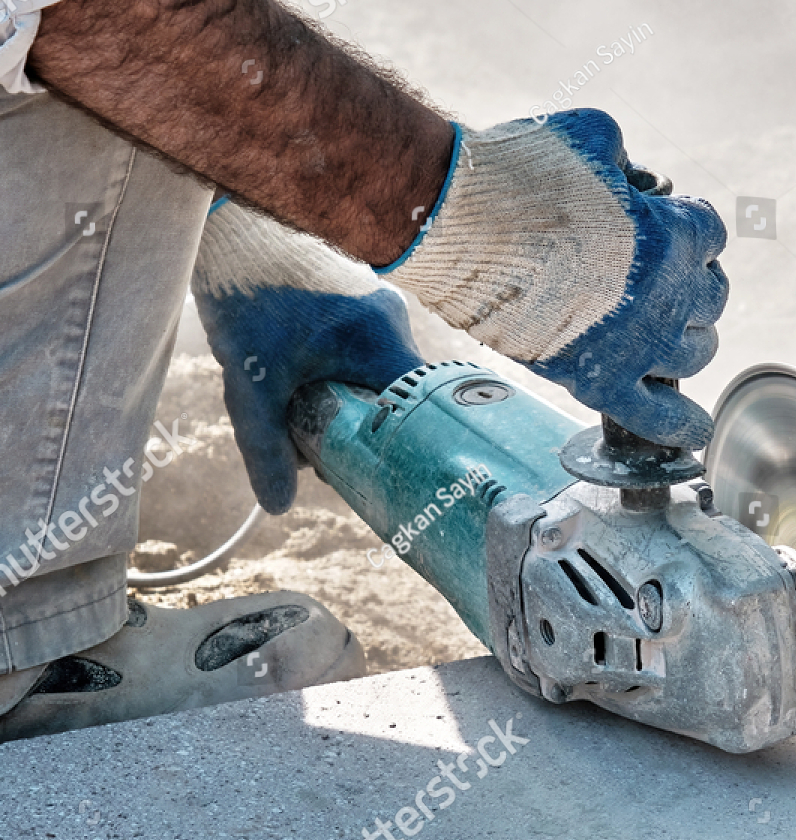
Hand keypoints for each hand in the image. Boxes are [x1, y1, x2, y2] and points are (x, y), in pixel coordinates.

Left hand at [191, 201, 424, 513]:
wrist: (226, 221)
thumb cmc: (244, 295)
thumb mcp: (251, 383)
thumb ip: (266, 446)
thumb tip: (277, 506)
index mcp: (381, 343)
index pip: (414, 412)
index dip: (392, 447)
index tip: (364, 466)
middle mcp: (393, 321)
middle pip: (393, 396)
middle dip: (358, 426)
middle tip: (317, 444)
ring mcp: (379, 302)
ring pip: (375, 372)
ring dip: (344, 396)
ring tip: (296, 401)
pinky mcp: (360, 292)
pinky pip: (362, 346)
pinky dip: (337, 368)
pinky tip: (298, 369)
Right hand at [381, 109, 728, 448]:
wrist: (456, 224)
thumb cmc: (518, 173)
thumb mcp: (593, 136)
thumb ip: (629, 163)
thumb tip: (635, 183)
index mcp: (673, 236)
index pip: (712, 235)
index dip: (689, 227)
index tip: (667, 225)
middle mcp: (667, 297)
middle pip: (711, 298)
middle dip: (690, 282)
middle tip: (659, 277)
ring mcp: (637, 346)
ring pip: (696, 353)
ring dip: (686, 338)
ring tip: (662, 330)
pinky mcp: (599, 382)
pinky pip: (657, 417)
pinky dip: (681, 425)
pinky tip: (696, 430)